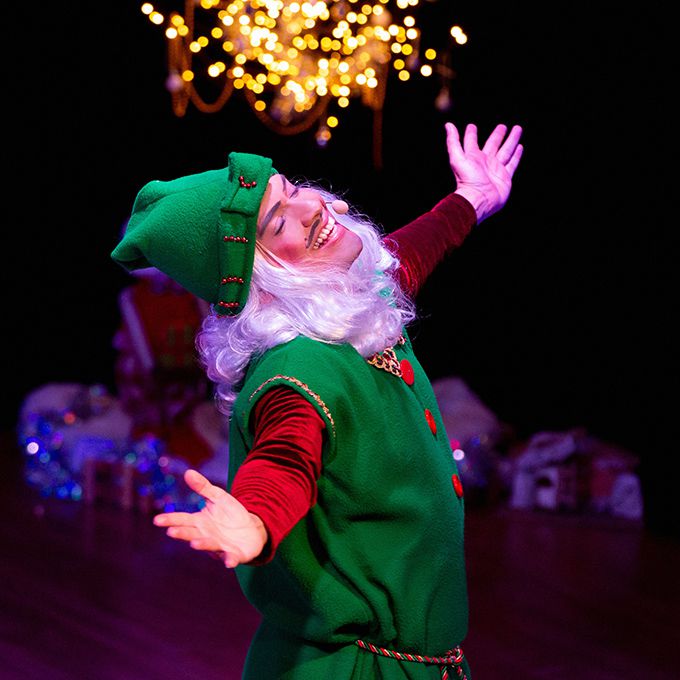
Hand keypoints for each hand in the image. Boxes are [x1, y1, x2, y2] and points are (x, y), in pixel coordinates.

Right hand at [153, 469, 267, 567]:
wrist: (252, 529)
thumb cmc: (231, 514)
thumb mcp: (218, 497)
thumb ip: (203, 487)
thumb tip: (188, 472)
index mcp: (200, 522)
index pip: (183, 520)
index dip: (170, 520)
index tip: (157, 520)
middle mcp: (206, 536)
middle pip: (192, 534)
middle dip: (182, 533)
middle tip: (171, 532)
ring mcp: (219, 547)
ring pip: (209, 546)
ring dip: (203, 545)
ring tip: (194, 543)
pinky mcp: (234, 555)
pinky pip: (231, 558)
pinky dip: (229, 560)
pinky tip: (229, 562)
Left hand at [445, 122, 522, 222]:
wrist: (478, 199)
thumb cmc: (467, 179)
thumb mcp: (457, 158)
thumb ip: (453, 142)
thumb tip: (448, 125)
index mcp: (473, 157)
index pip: (471, 142)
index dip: (471, 134)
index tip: (471, 126)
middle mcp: (485, 162)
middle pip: (493, 144)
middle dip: (498, 135)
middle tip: (502, 126)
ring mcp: (496, 169)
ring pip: (506, 151)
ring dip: (511, 140)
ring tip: (517, 129)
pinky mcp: (506, 177)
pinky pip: (512, 163)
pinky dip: (516, 155)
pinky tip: (520, 147)